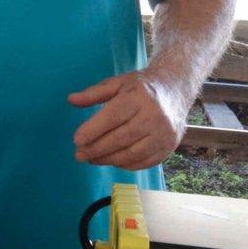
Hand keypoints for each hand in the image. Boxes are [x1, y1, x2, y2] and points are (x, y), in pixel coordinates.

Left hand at [68, 71, 186, 169]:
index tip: (77, 140)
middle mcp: (155, 115)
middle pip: (122, 138)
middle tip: (79, 155)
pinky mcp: (169, 146)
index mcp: (140, 96)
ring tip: (92, 159)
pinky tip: (112, 161)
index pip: (114, 116)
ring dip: (109, 159)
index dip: (94, 130)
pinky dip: (126, 165)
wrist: (176, 89)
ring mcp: (164, 133)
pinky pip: (145, 162)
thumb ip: (94, 93)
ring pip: (133, 153)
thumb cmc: (141, 86)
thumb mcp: (117, 83)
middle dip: (97, 149)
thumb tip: (71, 100)